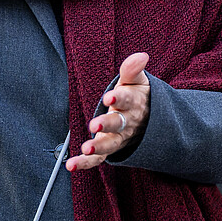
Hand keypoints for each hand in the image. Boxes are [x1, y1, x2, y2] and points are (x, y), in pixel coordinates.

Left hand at [68, 53, 150, 171]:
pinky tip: (71, 165)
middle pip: (119, 124)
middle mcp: (127, 122)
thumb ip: (133, 69)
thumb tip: (141, 56)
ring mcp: (119, 137)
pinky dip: (85, 163)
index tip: (110, 97)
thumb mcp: (137, 81)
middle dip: (108, 124)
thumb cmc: (137, 96)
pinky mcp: (110, 148)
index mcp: (133, 102)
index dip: (119, 98)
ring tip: (86, 148)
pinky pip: (99, 159)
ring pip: (110, 144)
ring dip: (98, 147)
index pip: (128, 99)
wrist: (150, 120)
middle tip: (95, 124)